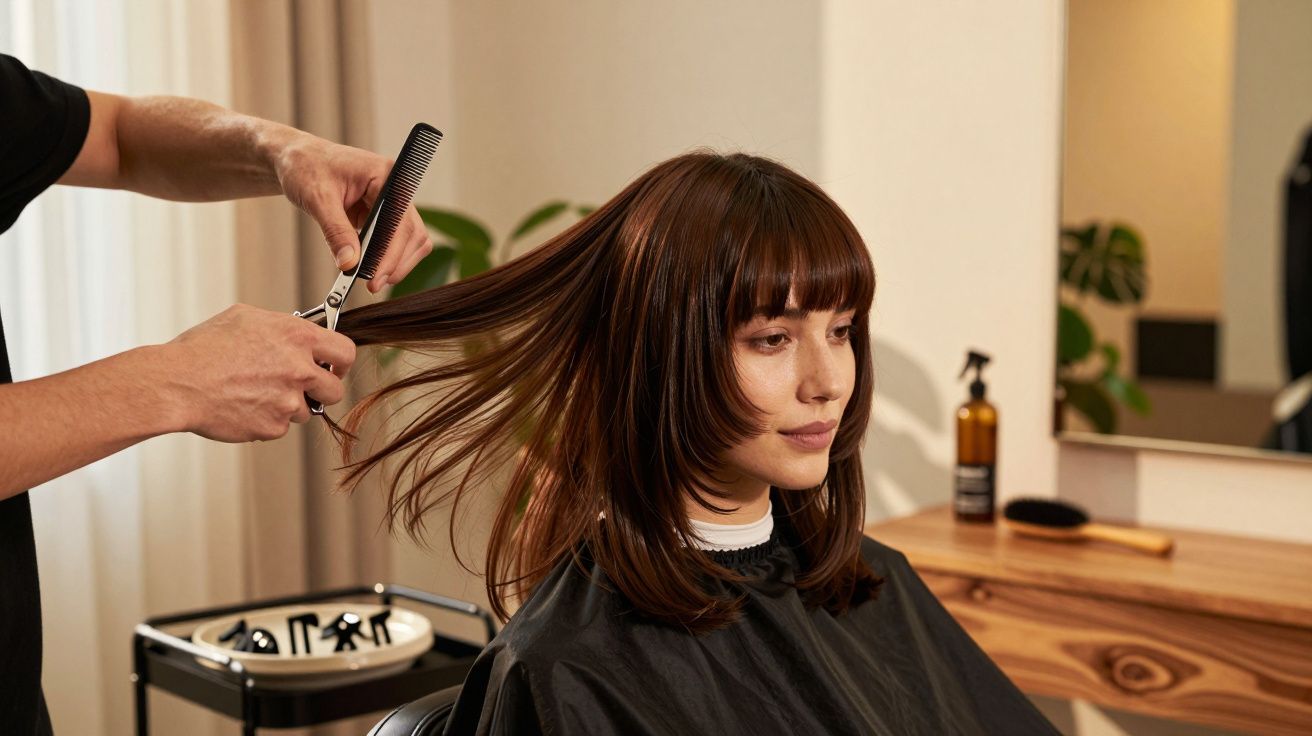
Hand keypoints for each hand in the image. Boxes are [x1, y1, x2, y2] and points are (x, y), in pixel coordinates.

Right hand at [164, 304, 356, 441]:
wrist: (177, 383)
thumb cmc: (203, 349)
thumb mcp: (245, 318)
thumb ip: (281, 326)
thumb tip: (297, 330)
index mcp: (297, 337)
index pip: (345, 351)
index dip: (340, 361)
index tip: (333, 366)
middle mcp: (299, 369)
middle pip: (335, 388)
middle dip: (322, 390)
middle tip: (303, 387)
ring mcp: (288, 400)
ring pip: (305, 410)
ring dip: (288, 405)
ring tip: (255, 393)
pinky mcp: (274, 426)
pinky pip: (281, 426)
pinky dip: (266, 419)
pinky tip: (243, 406)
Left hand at [272, 132, 432, 293]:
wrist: (297, 159)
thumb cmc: (306, 167)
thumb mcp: (317, 198)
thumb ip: (335, 231)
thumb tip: (350, 263)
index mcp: (384, 175)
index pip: (399, 220)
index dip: (390, 252)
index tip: (375, 276)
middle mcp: (395, 187)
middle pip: (413, 232)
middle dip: (396, 262)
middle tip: (373, 284)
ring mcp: (392, 202)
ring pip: (412, 240)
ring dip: (397, 262)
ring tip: (373, 279)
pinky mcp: (384, 215)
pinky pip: (397, 240)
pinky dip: (388, 257)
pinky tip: (371, 268)